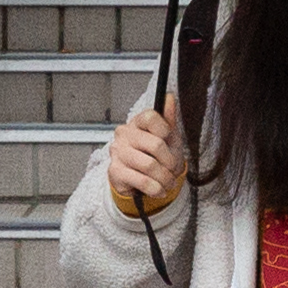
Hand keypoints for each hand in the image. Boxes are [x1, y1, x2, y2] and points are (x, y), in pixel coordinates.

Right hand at [101, 101, 187, 218]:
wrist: (138, 180)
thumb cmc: (154, 155)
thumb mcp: (167, 137)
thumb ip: (168, 118)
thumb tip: (170, 97)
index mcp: (137, 122)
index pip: (151, 117)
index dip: (165, 130)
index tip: (169, 140)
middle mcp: (124, 134)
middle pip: (155, 145)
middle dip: (170, 162)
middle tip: (173, 170)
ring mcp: (118, 152)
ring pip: (150, 165)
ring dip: (165, 178)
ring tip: (167, 182)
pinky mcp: (115, 171)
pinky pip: (142, 181)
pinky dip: (155, 189)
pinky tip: (159, 190)